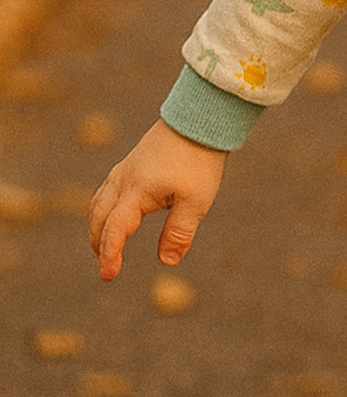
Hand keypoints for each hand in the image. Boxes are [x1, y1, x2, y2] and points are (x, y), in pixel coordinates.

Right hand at [88, 118, 227, 282]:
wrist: (198, 120)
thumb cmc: (199, 161)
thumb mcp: (195, 202)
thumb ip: (179, 233)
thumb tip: (167, 262)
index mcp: (137, 192)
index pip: (115, 229)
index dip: (109, 254)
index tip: (108, 276)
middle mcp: (123, 180)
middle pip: (99, 217)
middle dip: (98, 243)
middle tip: (105, 266)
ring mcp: (124, 170)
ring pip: (99, 202)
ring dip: (97, 226)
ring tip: (103, 247)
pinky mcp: (130, 163)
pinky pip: (106, 190)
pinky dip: (102, 209)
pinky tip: (114, 216)